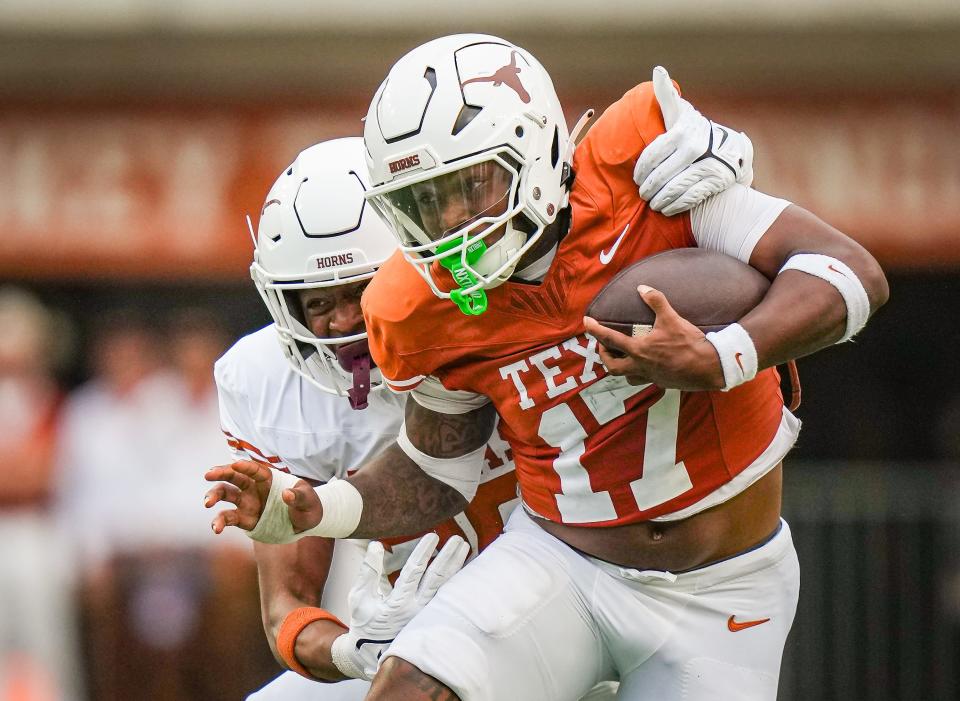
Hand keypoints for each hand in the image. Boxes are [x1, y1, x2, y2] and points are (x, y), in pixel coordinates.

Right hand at [204, 460, 322, 541]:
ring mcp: (247, 503)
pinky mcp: (245, 519)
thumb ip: (299, 497)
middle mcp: (254, 488)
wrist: (305, 523)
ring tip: (207, 503)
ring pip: (226, 495)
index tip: (235, 465)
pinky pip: (229, 518)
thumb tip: (287, 494)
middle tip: (208, 474)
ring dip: (214, 495)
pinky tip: (215, 529)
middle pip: (234, 477)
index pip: (254, 470)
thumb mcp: (308, 500)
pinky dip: (220, 522)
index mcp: (269, 479)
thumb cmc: (308, 505)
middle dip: (220, 473)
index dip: (245, 466)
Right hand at [331, 533, 469, 679]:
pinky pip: (446, 596)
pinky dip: (455, 580)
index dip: (424, 552)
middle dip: (447, 557)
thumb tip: (375, 545)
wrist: (371, 654)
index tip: (433, 535)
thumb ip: (368, 571)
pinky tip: (463, 567)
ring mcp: (426, 615)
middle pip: (436, 579)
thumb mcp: (359, 598)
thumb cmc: (364, 624)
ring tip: (464, 547)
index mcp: (398, 604)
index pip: (414, 572)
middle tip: (458, 539)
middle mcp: (416, 609)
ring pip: (445, 587)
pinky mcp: (431, 618)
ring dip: (455, 566)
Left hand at [583, 285, 723, 390]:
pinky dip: (638, 373)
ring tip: (621, 357)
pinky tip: (644, 365)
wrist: (709, 367)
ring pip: (626, 377)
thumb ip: (655, 301)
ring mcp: (651, 377)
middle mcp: (641, 366)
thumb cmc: (689, 344)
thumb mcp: (672, 318)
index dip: (595, 330)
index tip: (586, 322)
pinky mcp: (662, 382)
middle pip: (612, 366)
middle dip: (604, 356)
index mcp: (639, 350)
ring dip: (620, 368)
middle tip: (604, 346)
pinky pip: (643, 380)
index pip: (610, 339)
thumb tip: (642, 287)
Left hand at [634, 66, 753, 215]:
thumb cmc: (696, 132)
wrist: (732, 151)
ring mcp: (707, 165)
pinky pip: (688, 198)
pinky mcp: (715, 181)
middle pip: (661, 176)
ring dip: (659, 200)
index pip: (651, 156)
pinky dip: (674, 206)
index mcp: (681, 131)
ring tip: (652, 203)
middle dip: (648, 188)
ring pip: (673, 189)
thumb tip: (658, 70)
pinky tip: (666, 208)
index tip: (636, 178)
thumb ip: (667, 97)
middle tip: (643, 194)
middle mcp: (695, 148)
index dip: (640, 170)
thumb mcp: (681, 114)